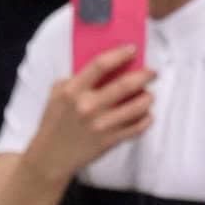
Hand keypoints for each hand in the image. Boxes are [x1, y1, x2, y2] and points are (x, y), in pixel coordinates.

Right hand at [31, 46, 155, 179]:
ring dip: (147, 98)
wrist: (52, 155)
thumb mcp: (58, 93)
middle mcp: (88, 106)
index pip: (100, 65)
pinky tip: (147, 114)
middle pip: (124, 85)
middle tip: (152, 72)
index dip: (119, 54)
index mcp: (72, 91)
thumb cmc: (55, 121)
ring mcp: (101, 125)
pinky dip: (146, 119)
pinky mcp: (110, 141)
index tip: (132, 49)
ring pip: (136, 107)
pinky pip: (136, 128)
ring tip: (148, 95)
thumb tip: (105, 65)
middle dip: (144, 75)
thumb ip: (77, 78)